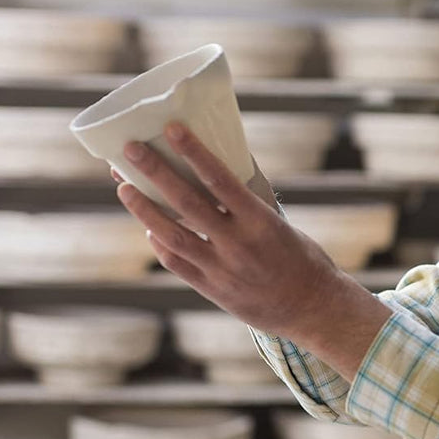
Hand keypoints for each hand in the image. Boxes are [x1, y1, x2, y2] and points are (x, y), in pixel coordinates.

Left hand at [113, 123, 391, 377]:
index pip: (220, 179)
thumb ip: (247, 206)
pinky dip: (160, 243)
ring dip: (144, 209)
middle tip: (131, 149)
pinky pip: (176, 263)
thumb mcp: (279, 225)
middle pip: (187, 202)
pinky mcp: (212, 290)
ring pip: (171, 235)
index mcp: (261, 222)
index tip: (172, 128)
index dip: (194, 152)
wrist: (312, 310)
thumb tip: (217, 175)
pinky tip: (149, 228)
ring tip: (125, 187)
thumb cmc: (302, 260)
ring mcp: (221, 270)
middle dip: (156, 172)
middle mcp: (238, 245)